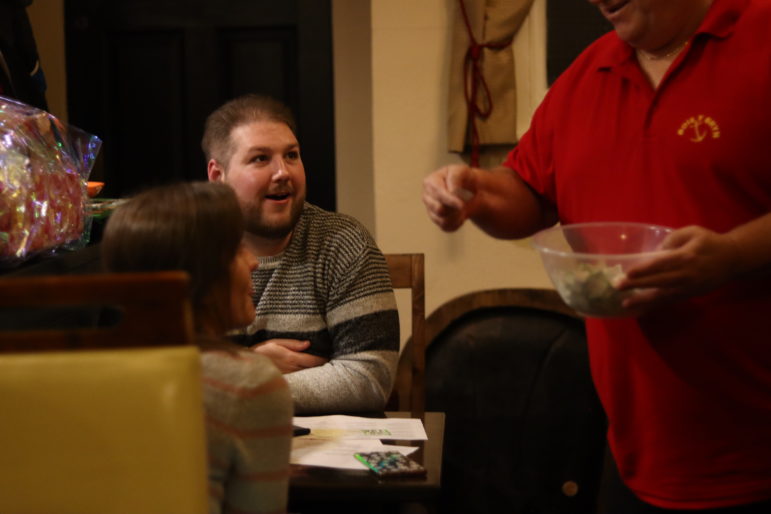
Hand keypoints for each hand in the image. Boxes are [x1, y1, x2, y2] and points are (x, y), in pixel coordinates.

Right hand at [250, 339, 328, 373]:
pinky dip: (306, 377)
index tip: (328, 356)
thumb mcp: (275, 343)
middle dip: (322, 366)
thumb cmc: (260, 352)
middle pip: (314, 370)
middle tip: (330, 362)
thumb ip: (292, 344)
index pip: (314, 361)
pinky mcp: (287, 383)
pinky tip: (307, 373)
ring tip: (321, 367)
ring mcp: (291, 378)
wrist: (246, 368)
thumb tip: (308, 344)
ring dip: (315, 372)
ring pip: (308, 376)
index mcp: (292, 358)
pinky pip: (301, 380)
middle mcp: (293, 370)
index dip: (323, 359)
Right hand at [422, 164, 476, 231]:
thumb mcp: (461, 171)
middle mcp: (427, 197)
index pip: (438, 194)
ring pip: (443, 220)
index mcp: (430, 182)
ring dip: (457, 216)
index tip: (462, 204)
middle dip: (454, 208)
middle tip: (464, 204)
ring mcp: (430, 210)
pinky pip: (446, 227)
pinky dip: (457, 223)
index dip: (450, 200)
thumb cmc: (463, 178)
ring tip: (464, 208)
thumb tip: (452, 191)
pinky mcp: (437, 220)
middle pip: (439, 209)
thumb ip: (455, 177)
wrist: (469, 189)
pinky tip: (461, 215)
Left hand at [617, 225, 739, 308]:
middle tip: (617, 287)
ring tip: (625, 304)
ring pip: (663, 295)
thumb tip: (654, 253)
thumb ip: (672, 239)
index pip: (661, 264)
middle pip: (658, 281)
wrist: (733, 259)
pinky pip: (669, 301)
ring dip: (643, 300)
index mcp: (686, 256)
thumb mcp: (692, 232)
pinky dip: (654, 305)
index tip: (628, 273)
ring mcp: (688, 287)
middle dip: (637, 285)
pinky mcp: (689, 295)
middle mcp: (686, 274)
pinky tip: (640, 309)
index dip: (644, 269)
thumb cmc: (709, 242)